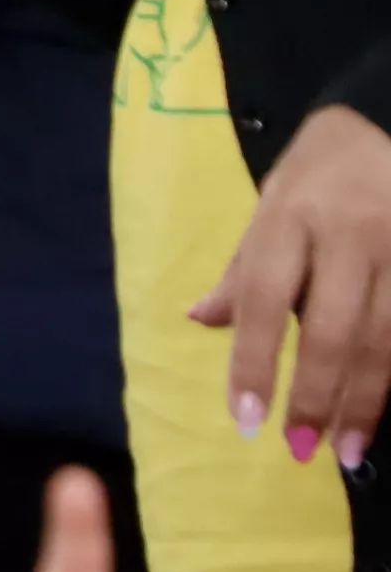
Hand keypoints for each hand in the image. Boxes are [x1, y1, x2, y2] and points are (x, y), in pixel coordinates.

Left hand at [189, 100, 390, 475]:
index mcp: (290, 217)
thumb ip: (245, 271)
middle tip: (301, 449)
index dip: (255, 362)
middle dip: (317, 396)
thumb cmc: (321, 174)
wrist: (390, 122)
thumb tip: (200, 322)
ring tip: (347, 449)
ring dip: (366, 402)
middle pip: (333, 330)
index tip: (246, 420)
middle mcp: (349, 235)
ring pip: (386, 340)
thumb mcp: (271, 207)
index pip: (265, 299)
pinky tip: (384, 408)